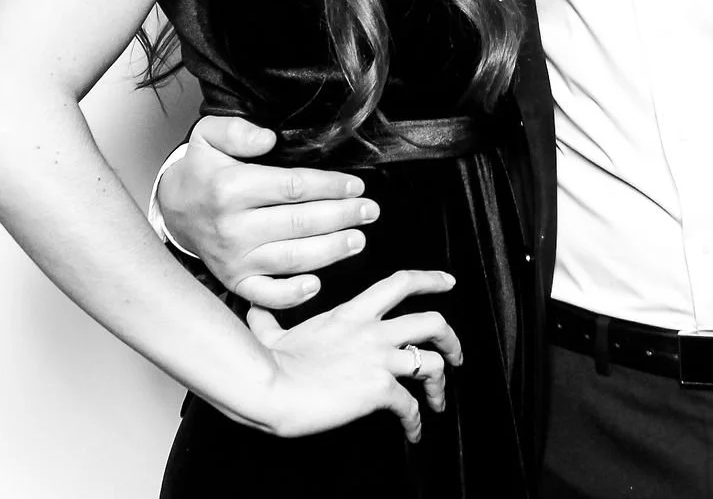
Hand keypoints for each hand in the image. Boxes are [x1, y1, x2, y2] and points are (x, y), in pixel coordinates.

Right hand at [160, 115, 379, 309]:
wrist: (175, 209)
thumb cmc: (202, 171)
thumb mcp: (208, 135)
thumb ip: (236, 130)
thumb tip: (268, 139)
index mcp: (231, 188)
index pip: (292, 187)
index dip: (329, 187)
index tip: (356, 186)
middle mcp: (233, 227)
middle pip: (299, 223)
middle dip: (341, 217)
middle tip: (369, 212)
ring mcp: (234, 258)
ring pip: (291, 258)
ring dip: (330, 251)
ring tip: (359, 240)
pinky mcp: (235, 281)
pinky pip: (266, 295)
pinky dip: (292, 295)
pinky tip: (316, 284)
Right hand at [247, 269, 462, 441]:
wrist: (271, 388)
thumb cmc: (268, 363)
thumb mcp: (271, 331)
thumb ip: (270, 319)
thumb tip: (256, 310)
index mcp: (351, 313)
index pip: (400, 283)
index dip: (430, 279)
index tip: (448, 282)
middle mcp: (372, 331)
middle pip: (433, 321)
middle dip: (452, 338)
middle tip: (456, 353)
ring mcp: (379, 359)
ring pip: (433, 363)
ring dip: (441, 384)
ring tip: (439, 400)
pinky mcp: (379, 389)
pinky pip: (411, 406)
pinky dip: (417, 421)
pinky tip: (413, 431)